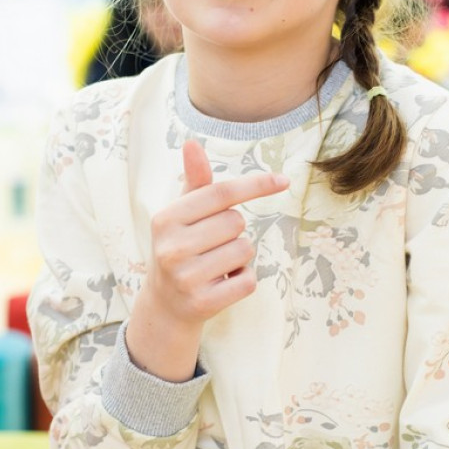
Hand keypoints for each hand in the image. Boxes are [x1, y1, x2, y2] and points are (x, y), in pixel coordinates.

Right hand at [126, 140, 288, 380]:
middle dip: (234, 231)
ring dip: (240, 257)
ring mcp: (185, 277)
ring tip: (216, 265)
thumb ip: (195, 181)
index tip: (283, 180)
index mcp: (166, 219)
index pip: (221, 193)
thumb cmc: (181, 248)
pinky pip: (248, 281)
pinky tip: (222, 284)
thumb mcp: (183, 215)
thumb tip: (192, 143)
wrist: (165, 305)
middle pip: (236, 222)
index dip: (255, 184)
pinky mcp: (202, 303)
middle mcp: (172, 247)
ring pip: (245, 250)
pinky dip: (243, 280)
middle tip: (213, 245)